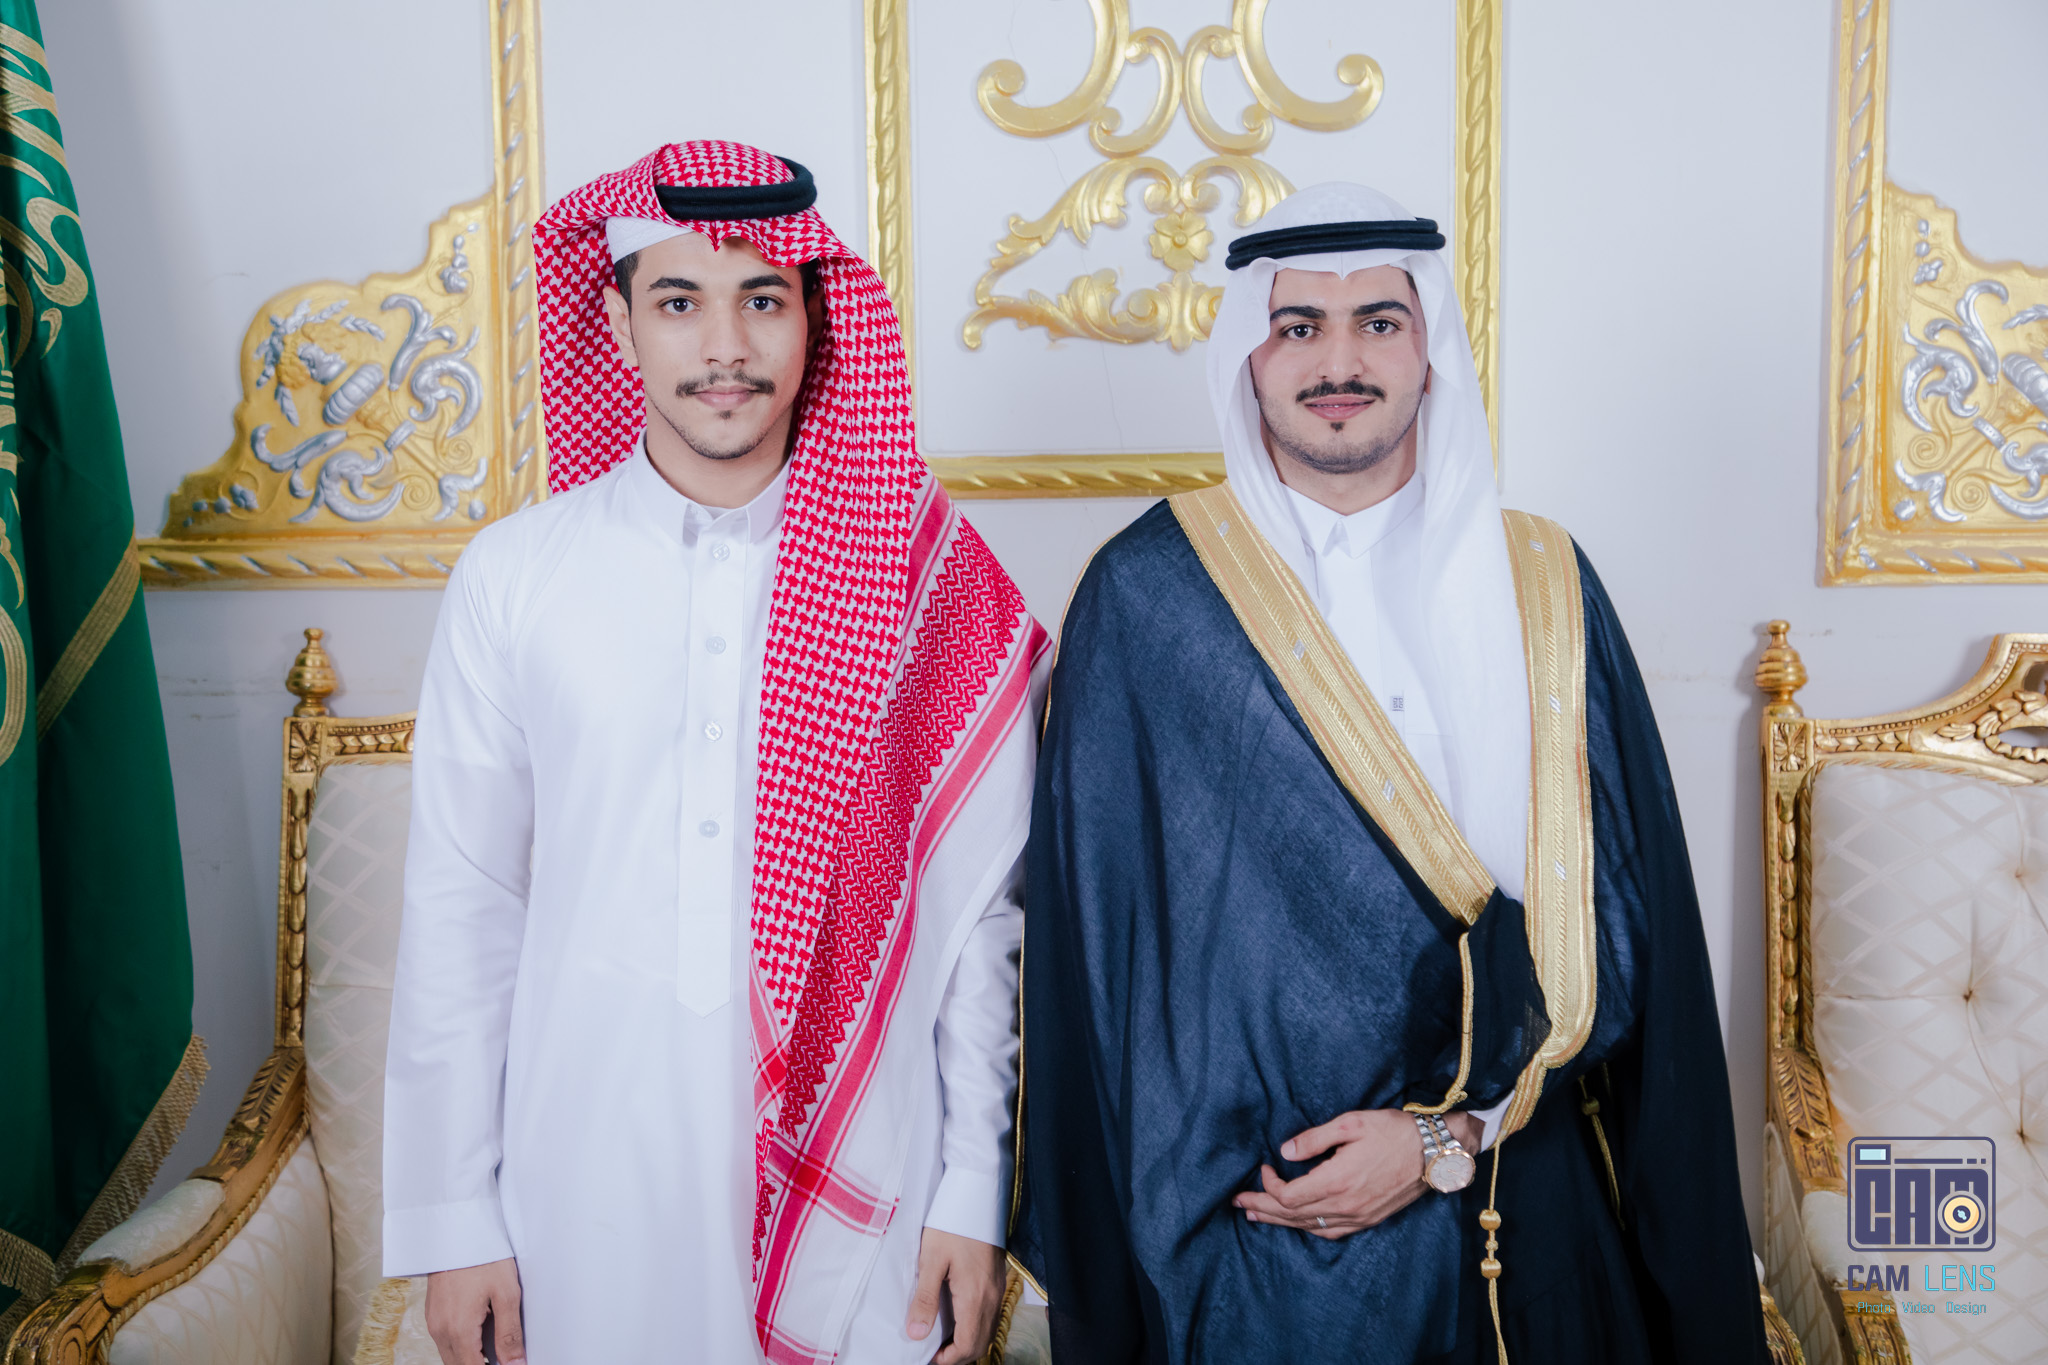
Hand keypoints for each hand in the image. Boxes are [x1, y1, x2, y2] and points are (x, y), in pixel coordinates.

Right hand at [426, 1258, 523, 1364]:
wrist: (458, 1229)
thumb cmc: (484, 1257)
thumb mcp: (506, 1294)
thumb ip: (510, 1334)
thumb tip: (515, 1364)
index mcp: (459, 1330)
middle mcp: (441, 1331)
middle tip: (504, 1358)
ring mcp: (434, 1322)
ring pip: (451, 1356)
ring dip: (470, 1358)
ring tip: (495, 1349)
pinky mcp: (433, 1313)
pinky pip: (445, 1341)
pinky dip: (461, 1346)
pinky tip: (480, 1334)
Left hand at [905, 1227, 1005, 1363]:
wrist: (976, 1197)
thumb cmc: (952, 1224)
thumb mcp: (931, 1260)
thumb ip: (924, 1299)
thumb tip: (916, 1334)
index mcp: (974, 1296)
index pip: (968, 1345)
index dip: (948, 1359)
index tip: (929, 1357)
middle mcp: (991, 1297)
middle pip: (981, 1343)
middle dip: (958, 1355)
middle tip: (934, 1354)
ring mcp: (997, 1289)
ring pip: (987, 1330)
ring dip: (968, 1342)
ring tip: (943, 1340)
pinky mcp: (996, 1280)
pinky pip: (990, 1315)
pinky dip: (975, 1327)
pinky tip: (957, 1319)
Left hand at [1233, 1110, 1481, 1239]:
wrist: (1436, 1153)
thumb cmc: (1395, 1132)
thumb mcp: (1351, 1123)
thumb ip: (1314, 1138)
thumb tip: (1285, 1152)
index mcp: (1337, 1181)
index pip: (1288, 1196)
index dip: (1268, 1187)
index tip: (1263, 1168)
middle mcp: (1345, 1206)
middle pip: (1293, 1216)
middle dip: (1262, 1209)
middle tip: (1239, 1204)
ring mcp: (1358, 1217)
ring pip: (1310, 1227)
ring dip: (1281, 1222)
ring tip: (1258, 1217)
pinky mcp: (1369, 1219)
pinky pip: (1331, 1232)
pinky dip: (1308, 1229)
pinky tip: (1298, 1223)